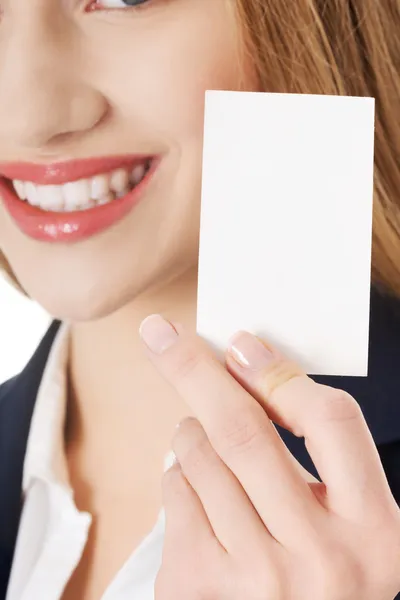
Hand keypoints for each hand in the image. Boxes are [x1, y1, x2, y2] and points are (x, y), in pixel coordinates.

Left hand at [139, 314, 399, 599]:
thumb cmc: (322, 565)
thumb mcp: (348, 516)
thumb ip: (319, 451)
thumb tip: (244, 363)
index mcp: (374, 530)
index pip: (332, 422)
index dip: (282, 374)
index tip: (240, 344)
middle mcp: (320, 559)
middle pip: (244, 431)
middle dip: (192, 370)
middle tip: (161, 336)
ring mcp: (258, 579)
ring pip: (200, 456)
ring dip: (192, 430)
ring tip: (207, 440)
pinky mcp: (202, 588)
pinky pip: (175, 491)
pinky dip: (180, 473)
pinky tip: (201, 493)